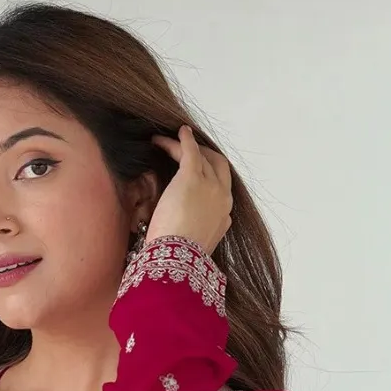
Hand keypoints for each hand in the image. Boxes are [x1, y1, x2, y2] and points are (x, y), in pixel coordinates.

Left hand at [145, 125, 232, 256]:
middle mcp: (222, 197)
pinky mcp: (191, 176)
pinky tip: (180, 132)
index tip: (198, 171)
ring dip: (186, 148)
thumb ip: (205, 232)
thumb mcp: (199, 244)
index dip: (210, 176)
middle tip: (189, 151)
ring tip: (166, 143)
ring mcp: (210, 185)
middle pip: (218, 166)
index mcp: (224, 216)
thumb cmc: (181, 256)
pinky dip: (185, 139)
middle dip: (205, 155)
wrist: (177, 258)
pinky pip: (191, 151)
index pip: (221, 188)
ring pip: (201, 157)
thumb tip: (202, 228)